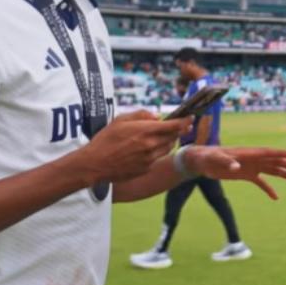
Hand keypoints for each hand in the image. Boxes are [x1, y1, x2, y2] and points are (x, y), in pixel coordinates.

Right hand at [76, 110, 192, 182]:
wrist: (94, 164)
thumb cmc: (105, 139)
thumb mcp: (121, 119)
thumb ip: (142, 115)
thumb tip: (157, 116)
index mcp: (145, 131)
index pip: (174, 126)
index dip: (185, 121)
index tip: (191, 118)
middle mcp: (151, 146)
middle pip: (173, 137)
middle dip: (177, 131)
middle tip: (178, 127)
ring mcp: (149, 159)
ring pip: (167, 149)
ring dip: (167, 142)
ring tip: (157, 138)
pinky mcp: (146, 169)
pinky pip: (157, 159)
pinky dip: (156, 153)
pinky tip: (144, 150)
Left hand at [187, 146, 285, 199]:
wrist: (201, 161)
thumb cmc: (208, 157)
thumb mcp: (215, 159)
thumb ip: (226, 162)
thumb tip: (236, 167)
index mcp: (248, 153)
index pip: (269, 152)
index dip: (282, 153)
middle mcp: (253, 159)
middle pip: (276, 161)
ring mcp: (251, 167)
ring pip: (273, 170)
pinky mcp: (246, 175)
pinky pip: (262, 182)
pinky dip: (269, 189)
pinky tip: (276, 197)